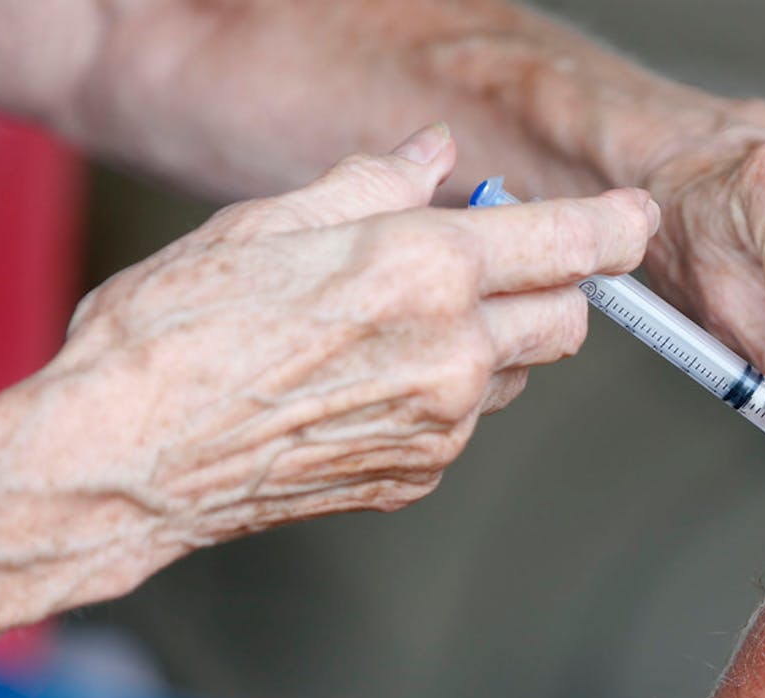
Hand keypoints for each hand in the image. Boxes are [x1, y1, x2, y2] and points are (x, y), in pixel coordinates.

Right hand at [58, 123, 657, 552]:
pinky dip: (442, 395)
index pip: (567, 246)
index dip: (616, 228)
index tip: (636, 220)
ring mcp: (441, 425)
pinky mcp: (418, 474)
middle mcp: (451, 354)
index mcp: (423, 271)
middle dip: (546, 288)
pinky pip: (463, 423)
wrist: (128, 457)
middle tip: (483, 265)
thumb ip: (372, 183)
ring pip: (515, 373)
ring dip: (488, 343)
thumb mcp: (267, 224)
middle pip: (567, 321)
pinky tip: (362, 383)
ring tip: (390, 328)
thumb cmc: (175, 336)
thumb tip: (433, 156)